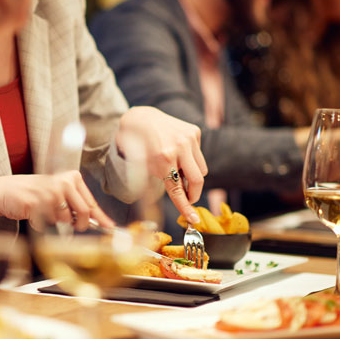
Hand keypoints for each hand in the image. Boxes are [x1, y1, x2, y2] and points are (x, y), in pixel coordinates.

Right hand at [0, 172, 114, 230]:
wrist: (4, 191)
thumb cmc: (32, 193)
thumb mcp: (57, 194)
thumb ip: (77, 206)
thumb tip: (98, 222)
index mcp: (70, 177)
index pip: (90, 202)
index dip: (100, 217)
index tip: (110, 227)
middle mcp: (62, 182)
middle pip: (83, 212)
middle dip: (80, 224)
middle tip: (73, 226)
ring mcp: (49, 192)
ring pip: (65, 220)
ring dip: (55, 221)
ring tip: (44, 211)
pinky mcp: (37, 204)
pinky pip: (47, 224)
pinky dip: (40, 223)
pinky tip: (33, 213)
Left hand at [117, 106, 207, 223]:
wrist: (140, 119)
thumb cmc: (138, 146)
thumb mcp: (143, 167)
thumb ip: (162, 183)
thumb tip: (181, 200)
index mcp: (163, 158)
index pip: (178, 189)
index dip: (186, 207)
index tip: (194, 220)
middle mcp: (179, 147)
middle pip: (197, 180)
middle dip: (194, 194)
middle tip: (188, 198)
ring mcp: (189, 138)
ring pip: (201, 169)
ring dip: (192, 175)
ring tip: (176, 168)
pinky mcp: (194, 131)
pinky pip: (199, 155)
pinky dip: (191, 160)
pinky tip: (177, 152)